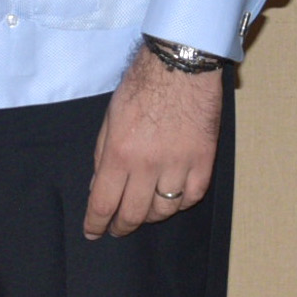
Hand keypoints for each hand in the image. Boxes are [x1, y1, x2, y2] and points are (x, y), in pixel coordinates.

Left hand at [84, 48, 223, 238]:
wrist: (180, 65)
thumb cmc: (142, 86)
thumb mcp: (110, 118)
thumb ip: (102, 155)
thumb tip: (97, 187)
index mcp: (120, 153)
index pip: (104, 202)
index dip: (96, 223)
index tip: (93, 232)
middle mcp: (148, 164)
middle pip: (134, 214)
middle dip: (122, 226)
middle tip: (117, 228)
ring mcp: (179, 164)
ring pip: (164, 209)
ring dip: (151, 216)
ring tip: (145, 211)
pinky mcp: (203, 160)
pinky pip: (192, 196)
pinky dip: (181, 203)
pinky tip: (172, 199)